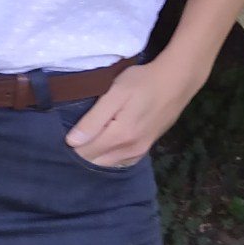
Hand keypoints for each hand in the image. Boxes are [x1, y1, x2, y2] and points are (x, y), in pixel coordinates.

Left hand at [64, 53, 205, 168]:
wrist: (177, 81)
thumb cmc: (142, 82)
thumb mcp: (115, 94)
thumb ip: (93, 120)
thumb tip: (72, 142)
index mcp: (119, 137)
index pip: (84, 152)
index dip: (72, 143)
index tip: (66, 130)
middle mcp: (129, 150)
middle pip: (95, 160)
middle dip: (83, 150)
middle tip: (78, 131)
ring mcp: (139, 151)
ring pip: (108, 163)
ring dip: (96, 154)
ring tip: (91, 135)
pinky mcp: (146, 148)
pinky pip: (121, 161)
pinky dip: (110, 155)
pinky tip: (107, 142)